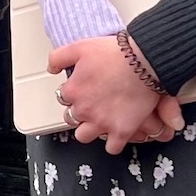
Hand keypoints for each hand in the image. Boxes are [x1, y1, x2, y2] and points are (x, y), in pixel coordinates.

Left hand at [48, 36, 183, 153]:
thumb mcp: (80, 47)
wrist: (145, 62)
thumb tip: (51, 69)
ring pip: (84, 136)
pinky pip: (112, 148)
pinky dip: (113, 143)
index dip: (74, 93)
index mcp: (73, 90)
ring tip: (100, 121)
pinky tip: (116, 133)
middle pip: (71, 118)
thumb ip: (58, 57)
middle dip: (79, 112)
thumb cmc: (115, 53)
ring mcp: (102, 122)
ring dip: (90, 130)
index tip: (84, 89)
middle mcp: (84, 109)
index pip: (63, 98)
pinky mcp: (121, 131)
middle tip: (92, 105)